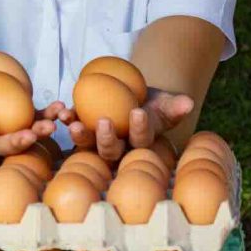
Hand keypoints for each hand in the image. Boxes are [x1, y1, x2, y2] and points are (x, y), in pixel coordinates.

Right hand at [0, 60, 66, 155]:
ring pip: (24, 135)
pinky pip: (38, 118)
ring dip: (39, 132)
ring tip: (52, 125)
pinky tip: (61, 107)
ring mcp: (8, 130)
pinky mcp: (24, 119)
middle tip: (28, 135)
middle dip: (16, 142)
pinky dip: (50, 115)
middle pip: (1, 145)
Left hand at [67, 88, 193, 161]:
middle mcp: (118, 150)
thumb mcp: (166, 103)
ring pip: (87, 145)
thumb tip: (188, 102)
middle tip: (104, 121)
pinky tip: (62, 111)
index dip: (140, 129)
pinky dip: (67, 120)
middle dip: (106, 139)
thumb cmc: (154, 104)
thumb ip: (176, 105)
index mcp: (140, 145)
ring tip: (73, 123)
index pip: (141, 141)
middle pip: (110, 151)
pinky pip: (73, 128)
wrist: (134, 98)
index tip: (138, 112)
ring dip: (80, 135)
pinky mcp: (83, 132)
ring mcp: (98, 144)